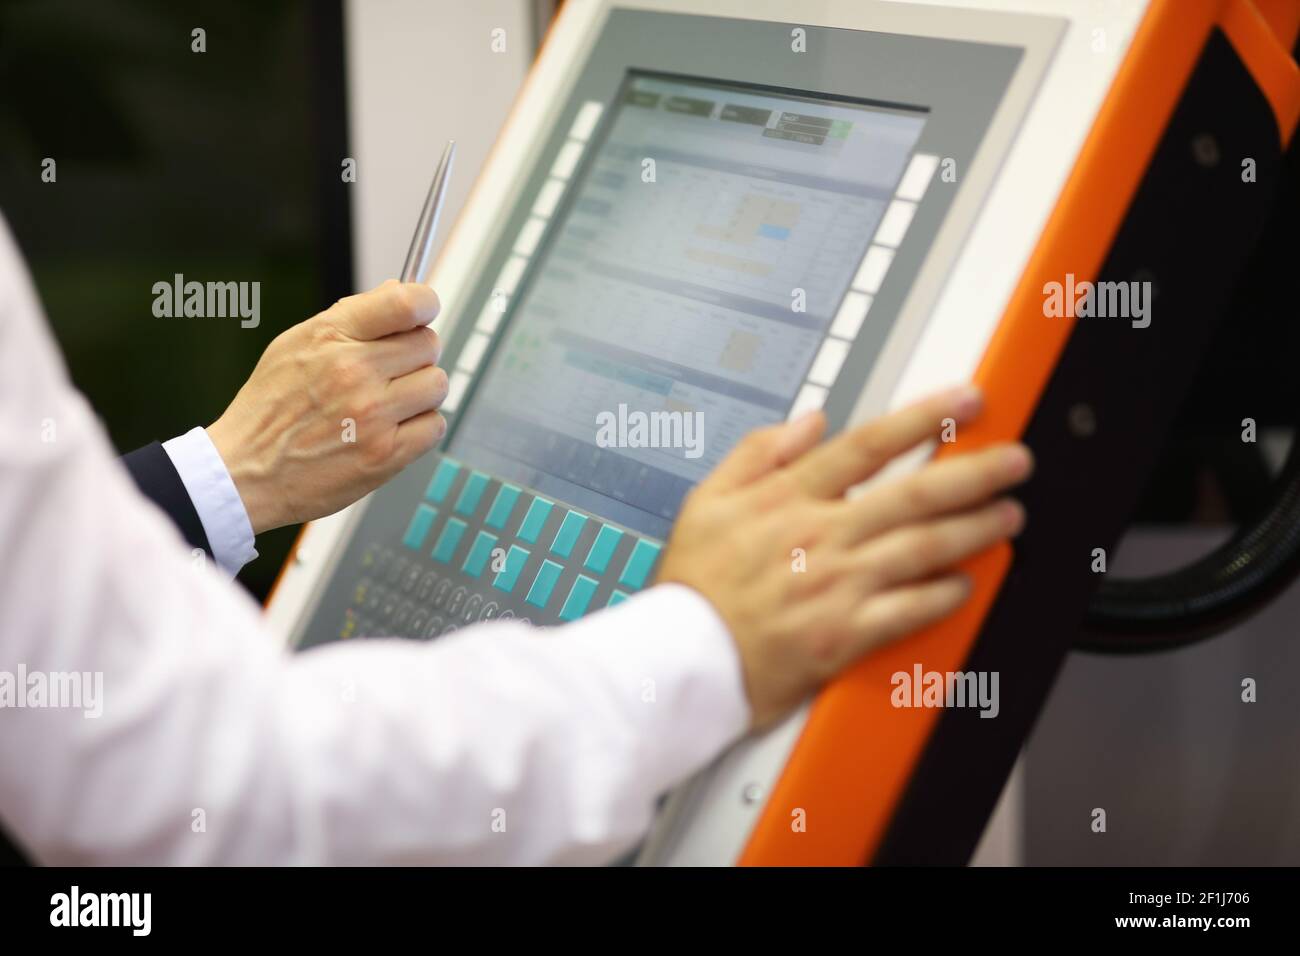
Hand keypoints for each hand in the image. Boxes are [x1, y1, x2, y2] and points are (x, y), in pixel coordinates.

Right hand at [206, 280, 448, 533]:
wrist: (247, 473)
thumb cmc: (269, 410)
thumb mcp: (294, 345)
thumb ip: (351, 318)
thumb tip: (396, 292)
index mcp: (331, 337)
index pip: (405, 303)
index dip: (424, 303)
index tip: (423, 312)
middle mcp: (355, 372)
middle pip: (429, 344)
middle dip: (415, 355)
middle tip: (391, 371)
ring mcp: (373, 415)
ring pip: (437, 384)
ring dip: (421, 393)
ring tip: (390, 403)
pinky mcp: (387, 454)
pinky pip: (435, 426)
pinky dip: (420, 428)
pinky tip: (393, 429)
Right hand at [656, 386, 1032, 727]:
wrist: (680, 657)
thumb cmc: (692, 584)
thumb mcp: (706, 498)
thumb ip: (761, 452)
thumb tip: (810, 420)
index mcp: (789, 498)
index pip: (871, 445)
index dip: (926, 418)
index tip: (966, 400)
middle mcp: (821, 536)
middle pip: (915, 494)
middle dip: (975, 472)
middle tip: (1015, 461)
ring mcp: (837, 586)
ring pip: (923, 548)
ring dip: (975, 529)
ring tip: (1009, 514)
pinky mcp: (844, 635)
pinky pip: (908, 611)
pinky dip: (942, 595)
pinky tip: (965, 583)